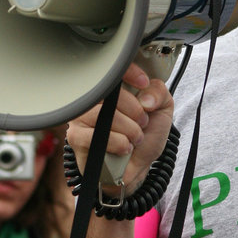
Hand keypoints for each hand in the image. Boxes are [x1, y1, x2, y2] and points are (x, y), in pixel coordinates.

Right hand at [66, 62, 174, 194]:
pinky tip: (124, 148)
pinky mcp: (76, 136)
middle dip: (135, 111)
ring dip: (128, 129)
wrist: (136, 169)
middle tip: (142, 123)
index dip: (129, 72)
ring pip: (104, 114)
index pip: (112, 68)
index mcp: (112, 88)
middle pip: (110, 92)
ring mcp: (81, 116)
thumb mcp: (161, 111)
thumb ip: (159, 93)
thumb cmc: (144, 138)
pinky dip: (118, 143)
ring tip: (134, 138)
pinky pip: (97, 134)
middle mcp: (93, 98)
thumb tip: (145, 96)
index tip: (143, 83)